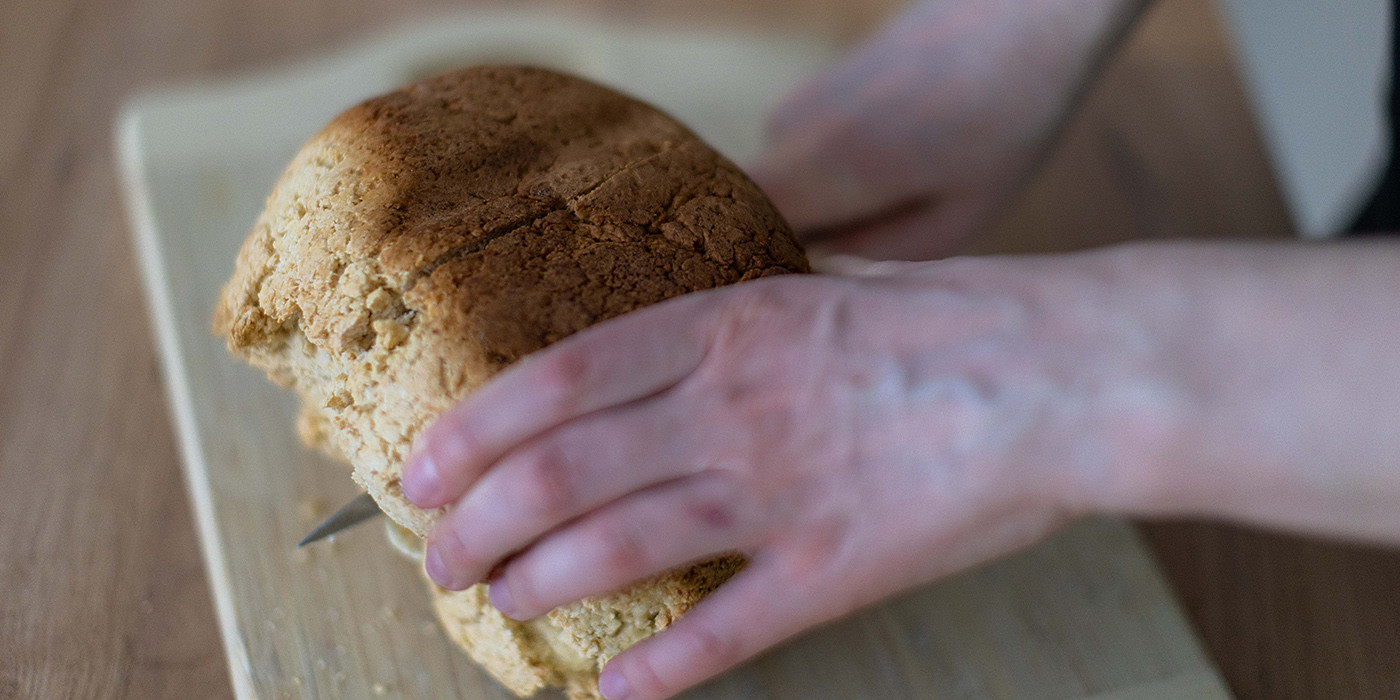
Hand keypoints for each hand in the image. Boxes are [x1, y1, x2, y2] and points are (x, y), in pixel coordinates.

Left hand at [400, 250, 1169, 698]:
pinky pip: (725, 630)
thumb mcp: (826, 284)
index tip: (423, 468)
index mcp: (724, 327)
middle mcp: (730, 408)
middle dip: (478, 525)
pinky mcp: (834, 569)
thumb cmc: (953, 319)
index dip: (471, 430)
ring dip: (539, 583)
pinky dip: (660, 669)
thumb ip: (742, 317)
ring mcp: (778, 490)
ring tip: (505, 604)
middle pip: (557, 474)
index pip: (554, 380)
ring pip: (614, 547)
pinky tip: (617, 693)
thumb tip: (679, 338)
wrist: (1067, 370)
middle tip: (446, 559)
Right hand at [749, 0, 1145, 259]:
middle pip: (754, 218)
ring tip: (894, 207)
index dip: (749, 270)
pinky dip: (833, 178)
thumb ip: (869, 257)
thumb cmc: (1007, 118)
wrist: (1023, 14)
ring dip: (821, 209)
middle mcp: (790, 129)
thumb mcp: (955, 218)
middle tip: (858, 266)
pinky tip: (895, 172)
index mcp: (826, 166)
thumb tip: (811, 275)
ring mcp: (794, 104)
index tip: (791, 299)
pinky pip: (798, 159)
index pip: (735, 234)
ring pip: (779, 188)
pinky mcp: (809, 91)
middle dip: (794, 247)